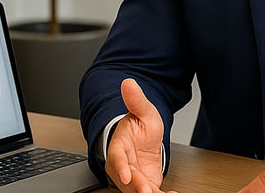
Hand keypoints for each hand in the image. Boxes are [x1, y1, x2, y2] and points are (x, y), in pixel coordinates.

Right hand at [105, 78, 174, 192]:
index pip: (117, 158)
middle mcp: (122, 165)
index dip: (121, 168)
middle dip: (136, 186)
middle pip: (127, 179)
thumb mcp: (144, 112)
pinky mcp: (143, 185)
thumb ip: (136, 101)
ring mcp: (132, 177)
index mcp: (119, 146)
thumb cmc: (140, 127)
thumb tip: (128, 83)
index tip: (126, 176)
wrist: (144, 140)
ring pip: (136, 189)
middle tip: (147, 191)